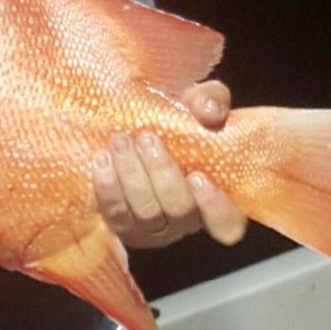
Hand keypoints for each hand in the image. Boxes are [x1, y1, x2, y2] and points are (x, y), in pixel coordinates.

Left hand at [92, 80, 247, 248]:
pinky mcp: (124, 225)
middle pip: (179, 211)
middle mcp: (189, 220)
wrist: (137, 128)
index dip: (216, 208)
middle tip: (146, 139)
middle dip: (161, 174)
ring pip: (146, 213)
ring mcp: (155, 228)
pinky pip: (115, 214)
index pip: (228, 224)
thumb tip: (208, 113)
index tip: (198, 176)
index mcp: (217, 198)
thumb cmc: (179, 120)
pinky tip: (102, 160)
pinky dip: (108, 187)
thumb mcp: (197, 104)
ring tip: (120, 142)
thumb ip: (210, 101)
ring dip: (131, 176)